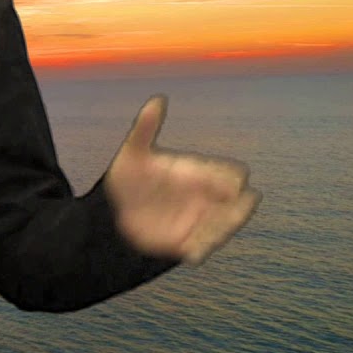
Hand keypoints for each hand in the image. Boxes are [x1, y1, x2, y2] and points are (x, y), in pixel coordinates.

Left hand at [103, 95, 260, 264]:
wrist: (112, 213)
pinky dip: (201, 248)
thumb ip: (146, 128)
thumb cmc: (128, 179)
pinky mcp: (187, 242)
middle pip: (237, 202)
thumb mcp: (132, 153)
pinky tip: (194, 253)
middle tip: (237, 205)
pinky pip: (202, 247)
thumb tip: (158, 99)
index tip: (230, 184)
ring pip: (224, 225)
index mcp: (197, 174)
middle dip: (239, 205)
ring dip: (225, 227)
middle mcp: (204, 198)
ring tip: (217, 231)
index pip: (229, 175)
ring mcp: (198, 220)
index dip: (231, 179)